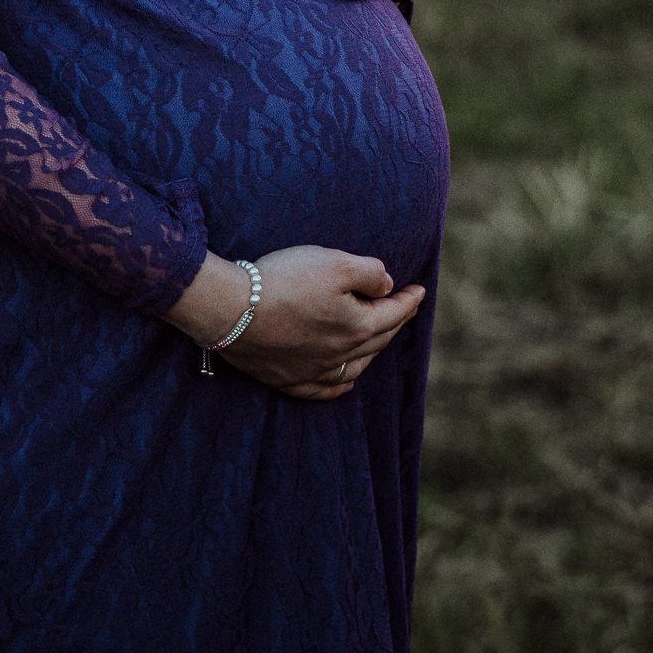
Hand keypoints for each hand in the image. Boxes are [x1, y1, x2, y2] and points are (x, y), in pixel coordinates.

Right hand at [163, 246, 427, 399]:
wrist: (232, 310)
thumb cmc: (285, 280)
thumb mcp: (335, 262)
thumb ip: (370, 272)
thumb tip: (386, 285)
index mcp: (357, 326)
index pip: (394, 313)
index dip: (409, 300)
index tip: (420, 289)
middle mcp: (340, 355)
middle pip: (377, 340)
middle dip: (394, 322)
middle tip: (401, 309)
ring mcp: (313, 371)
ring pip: (355, 368)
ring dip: (372, 353)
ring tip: (377, 340)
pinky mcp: (287, 379)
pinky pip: (324, 390)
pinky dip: (340, 385)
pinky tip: (345, 381)